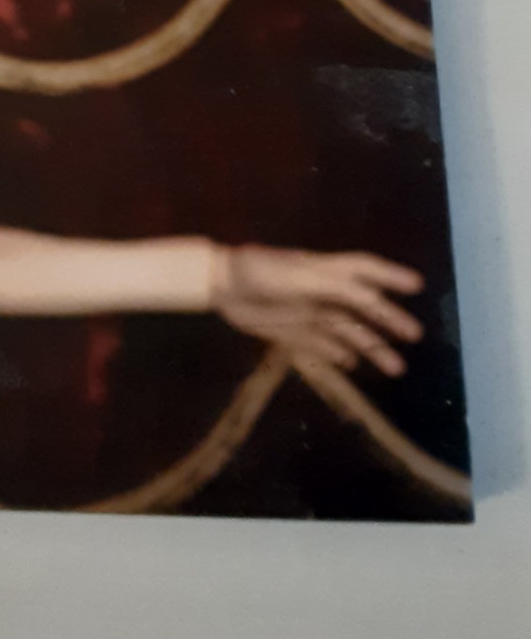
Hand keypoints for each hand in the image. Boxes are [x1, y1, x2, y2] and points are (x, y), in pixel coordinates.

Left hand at [211, 245, 423, 374]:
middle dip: (389, 320)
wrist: (221, 286)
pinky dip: (338, 355)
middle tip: (415, 335)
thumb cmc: (260, 272)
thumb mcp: (300, 277)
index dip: (390, 276)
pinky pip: (321, 345)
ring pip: (347, 331)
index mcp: (325, 271)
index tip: (417, 286)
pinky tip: (353, 366)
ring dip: (371, 347)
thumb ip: (335, 287)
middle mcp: (322, 292)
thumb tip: (372, 298)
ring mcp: (308, 312)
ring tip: (396, 368)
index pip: (364, 270)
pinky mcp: (291, 332)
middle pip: (362, 307)